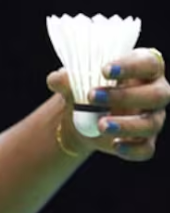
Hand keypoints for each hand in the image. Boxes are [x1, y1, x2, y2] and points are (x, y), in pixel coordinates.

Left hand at [47, 47, 168, 159]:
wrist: (80, 115)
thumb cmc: (87, 85)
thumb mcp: (76, 79)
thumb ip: (67, 78)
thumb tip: (56, 80)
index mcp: (144, 68)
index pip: (148, 63)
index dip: (131, 66)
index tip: (104, 70)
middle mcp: (156, 92)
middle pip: (155, 95)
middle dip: (124, 96)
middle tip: (91, 96)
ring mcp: (153, 118)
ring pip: (150, 123)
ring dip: (126, 125)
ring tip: (100, 125)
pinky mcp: (146, 141)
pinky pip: (146, 148)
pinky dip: (131, 149)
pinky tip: (114, 145)